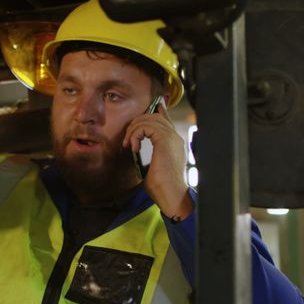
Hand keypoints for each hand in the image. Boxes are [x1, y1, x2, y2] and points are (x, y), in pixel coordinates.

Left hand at [122, 104, 191, 219]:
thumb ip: (147, 154)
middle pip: (154, 116)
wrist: (172, 195)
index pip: (165, 120)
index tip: (151, 108)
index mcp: (174, 143)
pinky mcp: (165, 140)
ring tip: (129, 144)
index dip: (157, 111)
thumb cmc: (162, 187)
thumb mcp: (152, 166)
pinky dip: (136, 135)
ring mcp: (171, 137)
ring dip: (134, 130)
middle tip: (128, 140)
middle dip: (137, 124)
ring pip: (149, 119)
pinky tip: (133, 147)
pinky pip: (146, 127)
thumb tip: (136, 150)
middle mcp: (175, 137)